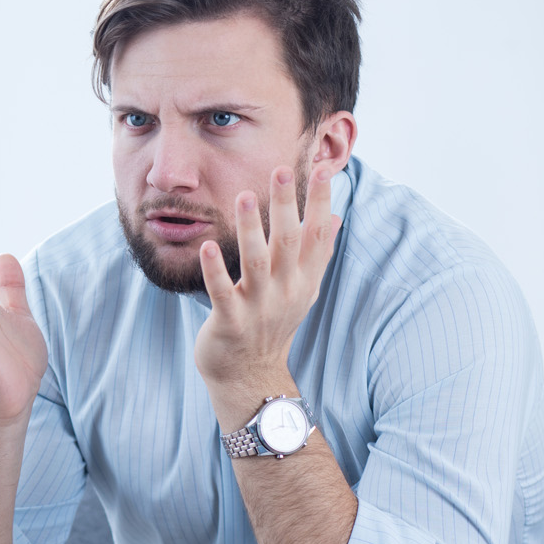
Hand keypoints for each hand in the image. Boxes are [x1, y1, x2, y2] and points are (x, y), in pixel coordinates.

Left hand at [194, 166, 341, 393]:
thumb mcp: (302, 289)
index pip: (318, 235)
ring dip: (249, 229)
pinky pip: (222, 292)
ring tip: (243, 197)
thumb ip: (316, 253)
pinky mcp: (230, 322)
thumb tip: (335, 217)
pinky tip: (208, 246)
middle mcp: (286, 291)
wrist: (249, 374)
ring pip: (256, 263)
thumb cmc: (272, 323)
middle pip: (288, 242)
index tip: (323, 169)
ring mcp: (259, 307)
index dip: (321, 202)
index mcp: (304, 280)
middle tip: (281, 170)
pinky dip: (215, 270)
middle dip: (286, 206)